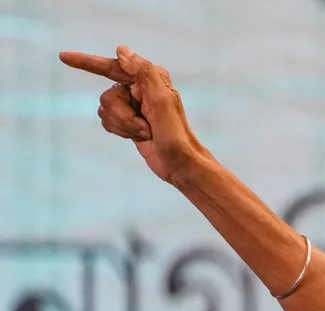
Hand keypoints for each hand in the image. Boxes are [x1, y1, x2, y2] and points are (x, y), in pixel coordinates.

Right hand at [59, 45, 208, 184]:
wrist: (180, 164)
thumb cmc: (175, 134)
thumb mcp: (162, 101)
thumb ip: (143, 72)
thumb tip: (121, 50)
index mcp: (151, 78)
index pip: (113, 66)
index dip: (87, 62)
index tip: (63, 57)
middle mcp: (141, 88)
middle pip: (108, 95)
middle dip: (122, 115)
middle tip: (145, 126)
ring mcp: (134, 106)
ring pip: (105, 109)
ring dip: (123, 125)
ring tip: (145, 133)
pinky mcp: (129, 121)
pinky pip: (107, 121)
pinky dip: (120, 131)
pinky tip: (138, 137)